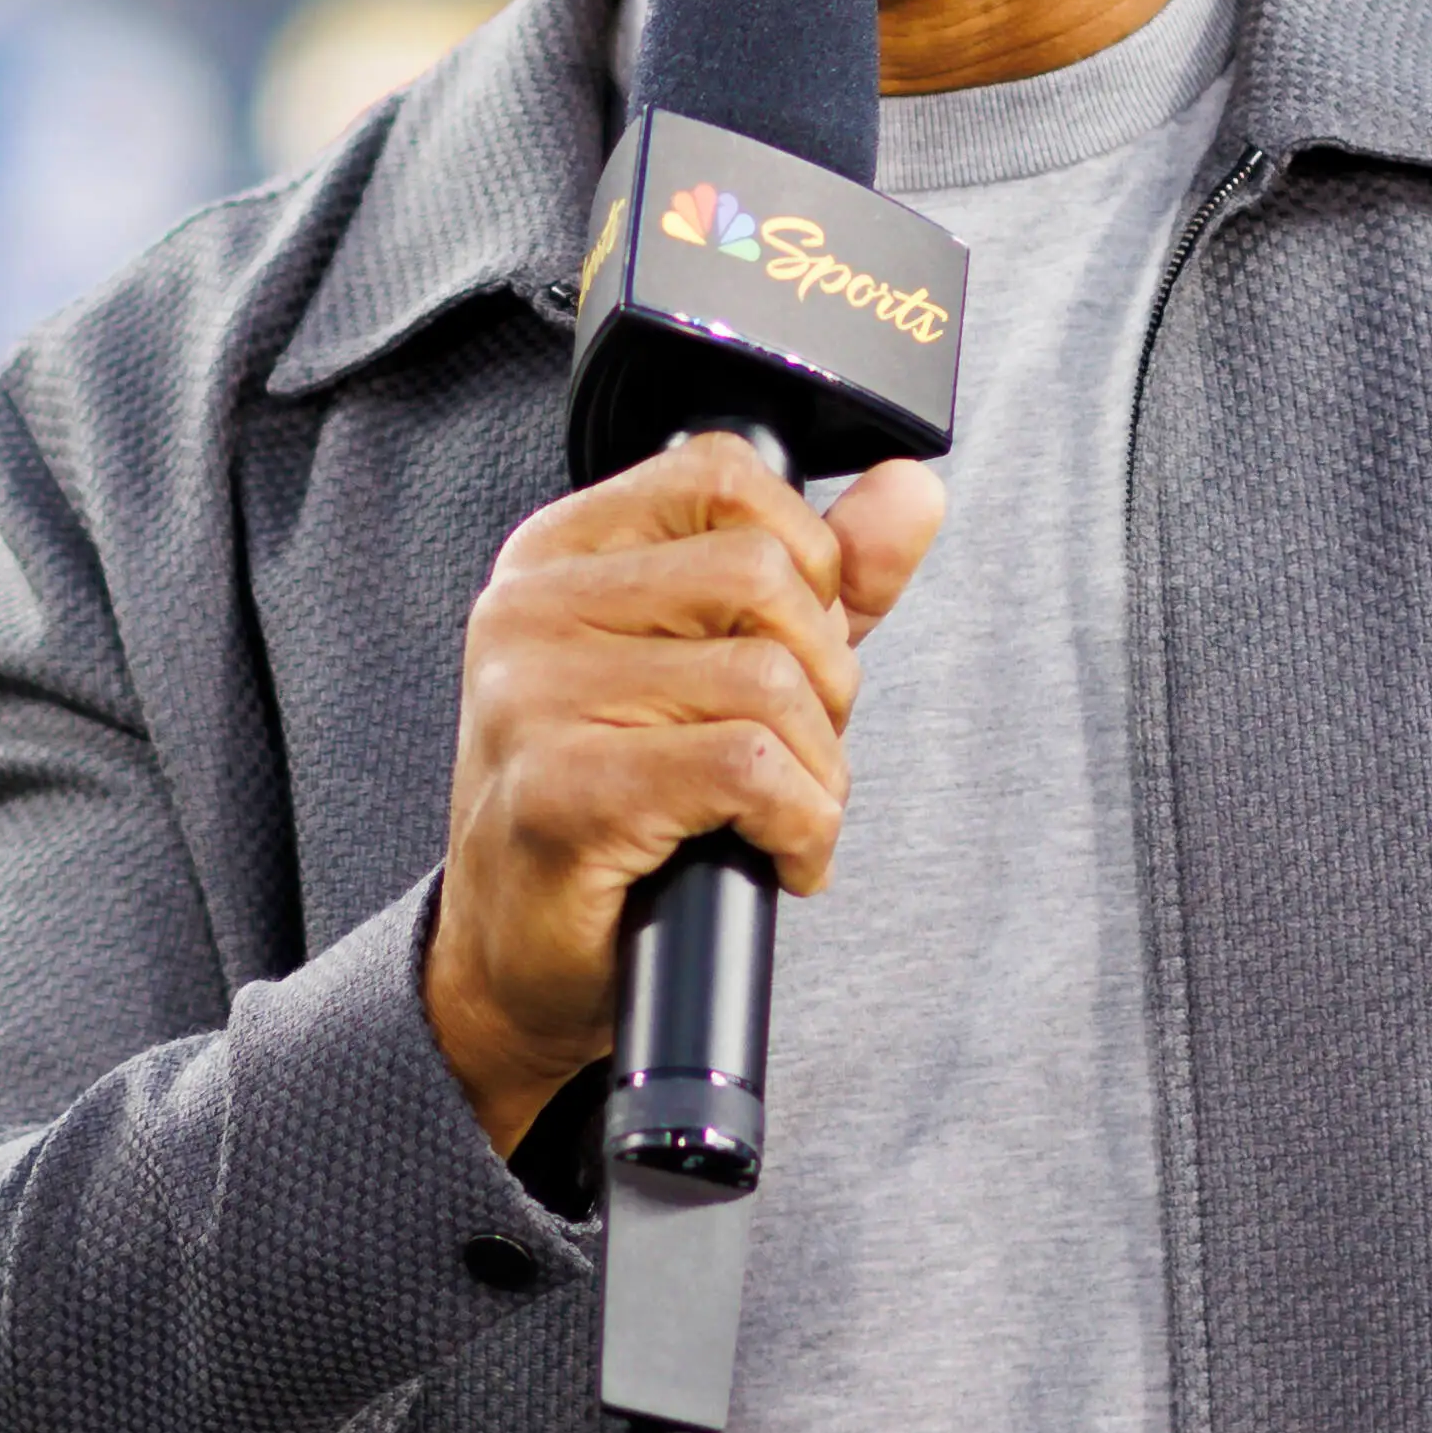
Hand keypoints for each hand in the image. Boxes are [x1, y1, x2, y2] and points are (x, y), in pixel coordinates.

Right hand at [428, 431, 946, 1149]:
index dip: (805, 560)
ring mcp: (532, 699)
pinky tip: (779, 857)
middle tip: (799, 751)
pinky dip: (803, 825)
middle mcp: (529, 610)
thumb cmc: (617, 809)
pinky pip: (750, 770)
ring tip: (785, 814)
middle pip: (764, 577)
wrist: (520, 960)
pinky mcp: (558, 793)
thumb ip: (818, 577)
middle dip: (826, 677)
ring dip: (820, 770)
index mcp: (559, 555)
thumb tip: (911, 493)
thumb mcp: (718, 668)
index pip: (722, 473)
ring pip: (769, 681)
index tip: (794, 646)